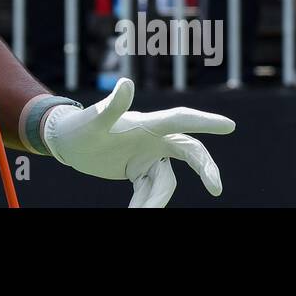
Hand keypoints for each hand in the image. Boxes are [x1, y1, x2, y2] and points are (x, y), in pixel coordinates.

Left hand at [43, 78, 234, 206]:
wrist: (66, 142)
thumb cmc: (79, 126)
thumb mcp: (94, 120)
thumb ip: (112, 106)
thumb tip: (127, 83)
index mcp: (146, 122)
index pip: (181, 120)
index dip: (205, 122)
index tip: (229, 126)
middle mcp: (152, 138)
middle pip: (189, 150)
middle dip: (204, 168)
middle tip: (216, 188)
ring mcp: (147, 155)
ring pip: (167, 180)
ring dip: (156, 199)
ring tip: (137, 212)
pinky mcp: (139, 169)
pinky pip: (151, 189)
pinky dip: (145, 202)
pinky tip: (135, 211)